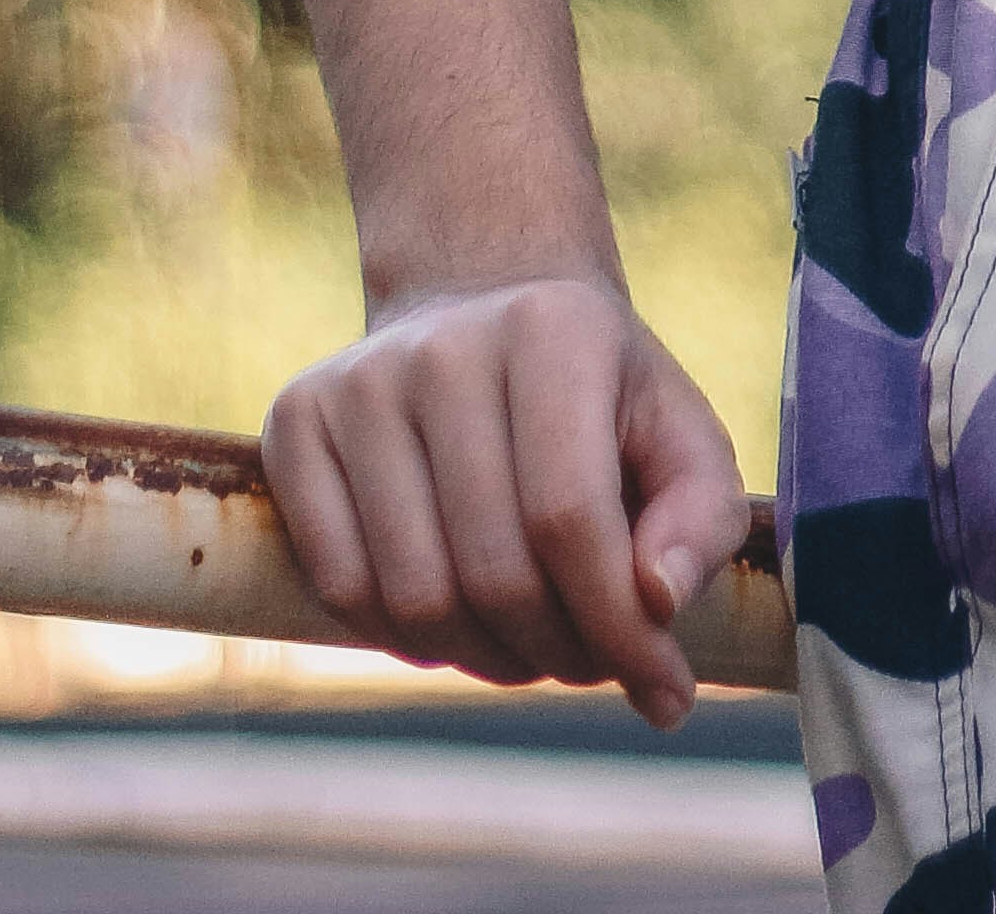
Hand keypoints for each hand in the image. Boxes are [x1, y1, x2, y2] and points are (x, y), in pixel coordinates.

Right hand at [261, 273, 748, 726]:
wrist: (484, 305)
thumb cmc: (598, 395)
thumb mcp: (680, 432)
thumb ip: (701, 517)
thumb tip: (656, 600)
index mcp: (552, 328)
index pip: (571, 522)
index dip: (620, 629)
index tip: (664, 690)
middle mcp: (443, 346)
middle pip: (493, 572)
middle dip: (558, 652)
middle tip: (591, 662)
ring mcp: (357, 382)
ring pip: (415, 599)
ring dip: (485, 661)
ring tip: (532, 645)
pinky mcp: (294, 420)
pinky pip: (341, 588)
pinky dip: (407, 641)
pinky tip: (457, 621)